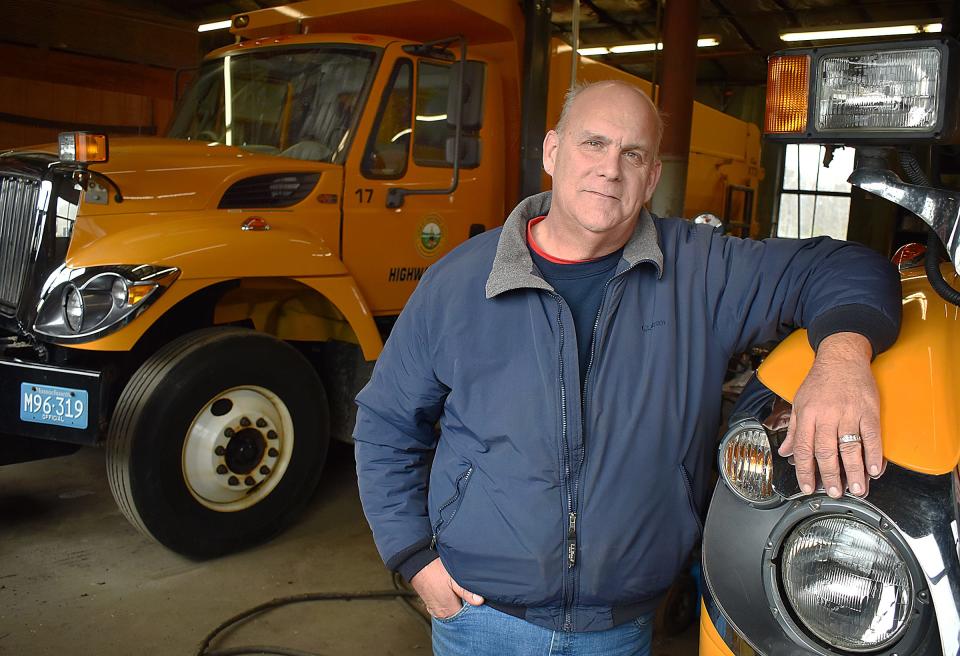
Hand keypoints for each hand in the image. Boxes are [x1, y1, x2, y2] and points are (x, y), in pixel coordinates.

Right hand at [410, 558, 483, 618]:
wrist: (417, 564)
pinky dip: (449, 605)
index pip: (466, 617)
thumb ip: (466, 591)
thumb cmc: (434, 570)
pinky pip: (444, 610)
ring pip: (451, 613)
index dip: (473, 609)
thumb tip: (479, 601)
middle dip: (465, 609)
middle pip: (459, 617)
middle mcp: (441, 614)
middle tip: (469, 596)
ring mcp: (435, 611)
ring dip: (457, 606)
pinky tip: (452, 596)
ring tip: (459, 594)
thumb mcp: (453, 578)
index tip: (476, 600)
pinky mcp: (431, 606)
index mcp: (448, 610)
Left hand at [777, 332, 884, 497]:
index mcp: (807, 415)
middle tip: (834, 492)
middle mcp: (827, 415)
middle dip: (830, 476)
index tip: (808, 487)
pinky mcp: (869, 410)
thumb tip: (785, 452)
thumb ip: (794, 430)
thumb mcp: (799, 402)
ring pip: (851, 447)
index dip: (805, 471)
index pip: (804, 449)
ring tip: (857, 488)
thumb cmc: (820, 380)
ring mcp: (849, 413)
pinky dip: (875, 455)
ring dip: (854, 471)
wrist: (841, 357)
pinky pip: (872, 436)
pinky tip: (875, 470)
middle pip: (827, 451)